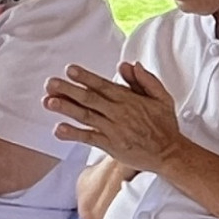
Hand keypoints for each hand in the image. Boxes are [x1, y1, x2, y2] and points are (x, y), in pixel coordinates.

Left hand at [47, 61, 186, 172]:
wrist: (170, 153)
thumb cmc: (165, 125)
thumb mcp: (162, 98)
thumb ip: (146, 80)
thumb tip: (129, 65)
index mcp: (129, 100)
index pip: (103, 85)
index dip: (86, 77)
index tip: (70, 70)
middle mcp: (119, 113)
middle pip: (89, 99)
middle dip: (68, 90)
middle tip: (50, 83)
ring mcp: (113, 130)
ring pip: (86, 116)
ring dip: (66, 108)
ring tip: (49, 101)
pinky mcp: (111, 146)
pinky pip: (89, 138)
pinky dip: (74, 134)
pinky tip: (59, 129)